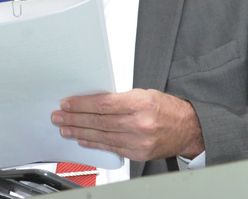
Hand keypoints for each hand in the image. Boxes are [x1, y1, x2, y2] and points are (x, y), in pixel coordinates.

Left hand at [51, 88, 204, 160]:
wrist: (188, 128)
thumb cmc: (165, 108)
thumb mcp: (143, 94)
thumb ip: (118, 98)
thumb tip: (91, 101)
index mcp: (141, 103)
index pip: (103, 104)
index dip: (81, 104)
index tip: (67, 103)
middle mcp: (140, 123)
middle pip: (99, 121)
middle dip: (75, 119)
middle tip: (59, 117)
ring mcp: (139, 142)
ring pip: (102, 136)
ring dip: (80, 132)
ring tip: (65, 129)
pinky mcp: (138, 154)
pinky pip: (111, 148)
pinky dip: (94, 144)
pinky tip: (82, 139)